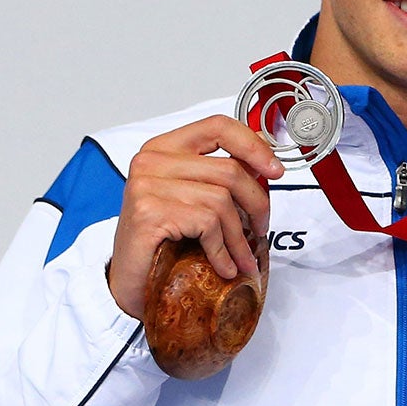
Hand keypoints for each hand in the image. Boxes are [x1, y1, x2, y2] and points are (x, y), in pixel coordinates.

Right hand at [109, 116, 283, 318]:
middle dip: (257, 204)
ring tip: (243, 256)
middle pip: (229, 170)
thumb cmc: (164, 239)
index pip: (218, 127)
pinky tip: (224, 266)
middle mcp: (152, 160)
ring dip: (240, 236)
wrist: (131, 279)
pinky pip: (208, 225)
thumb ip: (220, 176)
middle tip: (261, 228)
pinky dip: (223, 250)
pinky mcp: (149, 211)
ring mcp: (147, 184)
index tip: (275, 170)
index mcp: (165, 147)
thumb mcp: (194, 198)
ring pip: (222, 201)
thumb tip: (266, 167)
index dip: (254, 146)